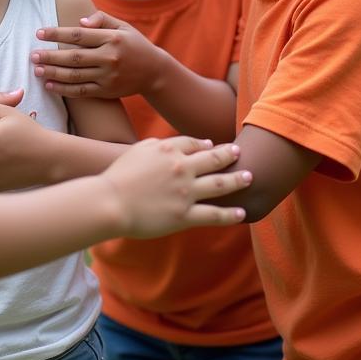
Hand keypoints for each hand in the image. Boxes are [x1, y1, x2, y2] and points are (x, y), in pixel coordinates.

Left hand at [32, 10, 167, 99]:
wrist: (154, 72)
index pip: (78, 35)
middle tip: (33, 55)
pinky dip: (64, 89)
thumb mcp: (123, 26)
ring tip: (37, 70)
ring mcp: (108, 76)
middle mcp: (109, 58)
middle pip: (74, 57)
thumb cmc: (134, 44)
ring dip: (53, 73)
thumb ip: (101, 19)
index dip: (57, 34)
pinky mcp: (107, 91)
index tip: (39, 33)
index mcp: (112, 38)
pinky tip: (49, 85)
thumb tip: (79, 21)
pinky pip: (81, 91)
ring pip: (75, 76)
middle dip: (50, 56)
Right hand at [103, 137, 249, 236]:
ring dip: (237, 180)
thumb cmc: (119, 176)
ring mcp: (185, 193)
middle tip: (241, 153)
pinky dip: (229, 214)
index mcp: (169, 150)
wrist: (110, 202)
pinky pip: (213, 215)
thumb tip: (179, 144)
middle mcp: (182, 169)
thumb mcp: (138, 150)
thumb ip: (158, 144)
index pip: (195, 144)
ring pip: (220, 185)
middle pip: (213, 160)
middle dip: (230, 156)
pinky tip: (241, 212)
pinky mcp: (184, 216)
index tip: (214, 147)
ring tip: (250, 177)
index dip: (207, 145)